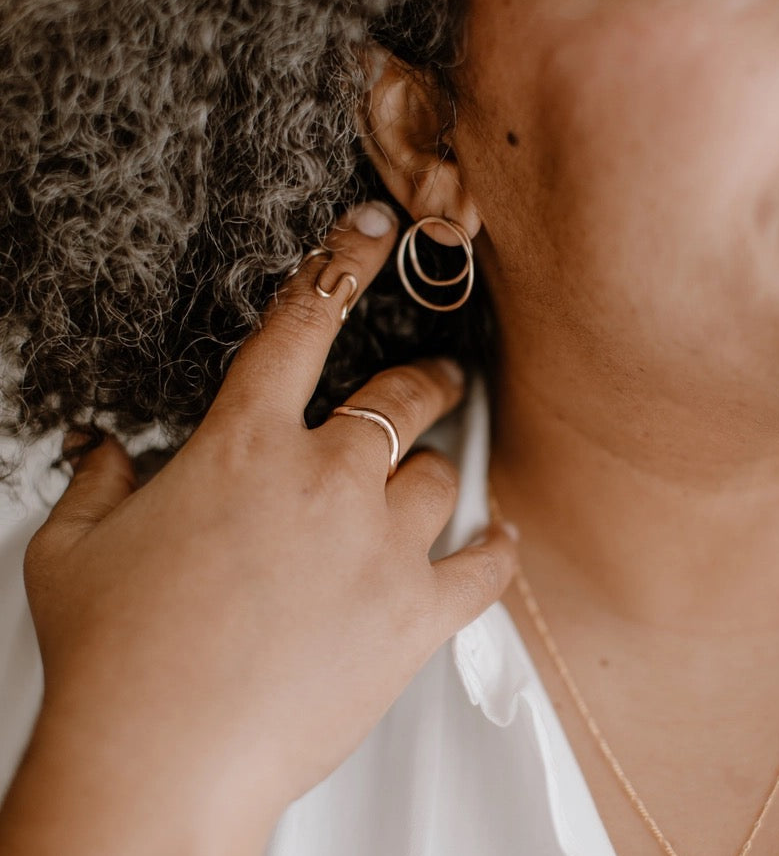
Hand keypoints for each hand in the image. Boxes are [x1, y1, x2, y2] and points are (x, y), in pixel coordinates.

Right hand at [0, 201, 518, 855]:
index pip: (302, 322)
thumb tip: (103, 453)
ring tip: (418, 493)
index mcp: (243, 445)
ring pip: (436, 474)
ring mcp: (376, 544)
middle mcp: (322, 479)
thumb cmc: (113, 659)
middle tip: (435, 375)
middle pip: (402, 392)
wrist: (159, 760)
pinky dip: (493, 551)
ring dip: (428, 478)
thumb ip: (95, 483)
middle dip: (425, 375)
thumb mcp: (72, 551)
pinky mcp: (412, 615)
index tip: (371, 230)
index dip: (340, 262)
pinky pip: (484, 565)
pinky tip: (494, 543)